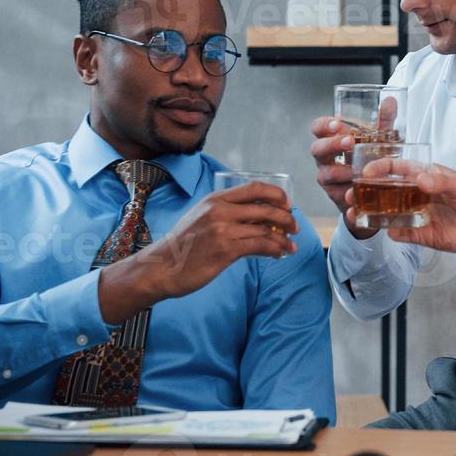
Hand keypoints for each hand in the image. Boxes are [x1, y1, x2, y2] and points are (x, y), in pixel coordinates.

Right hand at [98, 182, 297, 322]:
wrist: (161, 267)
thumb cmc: (183, 246)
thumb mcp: (201, 218)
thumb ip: (226, 214)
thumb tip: (258, 219)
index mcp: (215, 199)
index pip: (255, 188)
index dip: (276, 194)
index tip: (287, 204)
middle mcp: (220, 210)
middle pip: (266, 207)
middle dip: (286, 217)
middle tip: (294, 226)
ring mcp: (223, 229)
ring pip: (266, 229)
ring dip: (284, 238)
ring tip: (291, 245)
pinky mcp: (226, 250)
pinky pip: (260, 246)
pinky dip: (275, 249)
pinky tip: (280, 253)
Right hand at [309, 117, 374, 237]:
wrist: (374, 188)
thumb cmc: (371, 157)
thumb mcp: (380, 138)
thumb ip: (384, 120)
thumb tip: (390, 99)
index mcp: (332, 139)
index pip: (318, 127)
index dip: (323, 125)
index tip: (337, 124)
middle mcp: (325, 158)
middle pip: (317, 148)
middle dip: (332, 144)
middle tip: (349, 142)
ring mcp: (328, 178)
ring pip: (325, 174)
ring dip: (340, 171)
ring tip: (355, 170)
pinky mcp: (335, 196)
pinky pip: (337, 195)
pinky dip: (347, 194)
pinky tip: (356, 192)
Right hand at [358, 162, 455, 251]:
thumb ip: (440, 183)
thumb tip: (422, 180)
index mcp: (425, 177)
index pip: (397, 169)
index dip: (381, 168)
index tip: (365, 171)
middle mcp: (419, 195)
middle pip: (388, 192)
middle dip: (369, 192)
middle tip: (352, 194)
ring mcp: (420, 215)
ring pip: (392, 214)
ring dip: (374, 213)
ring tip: (357, 213)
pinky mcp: (426, 234)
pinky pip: (405, 234)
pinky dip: (395, 233)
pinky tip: (386, 231)